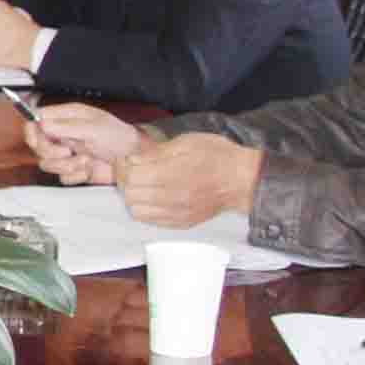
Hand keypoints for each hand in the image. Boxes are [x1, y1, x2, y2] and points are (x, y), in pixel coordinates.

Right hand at [24, 102, 138, 183]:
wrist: (134, 160)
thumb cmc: (119, 137)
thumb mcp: (93, 128)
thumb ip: (66, 127)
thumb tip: (42, 124)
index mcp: (66, 117)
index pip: (36, 121)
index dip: (33, 131)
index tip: (39, 139)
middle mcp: (64, 134)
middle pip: (37, 144)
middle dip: (50, 152)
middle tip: (67, 151)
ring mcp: (68, 153)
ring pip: (47, 163)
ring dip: (66, 165)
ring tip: (85, 160)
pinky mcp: (74, 169)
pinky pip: (62, 177)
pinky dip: (76, 176)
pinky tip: (89, 169)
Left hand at [110, 134, 259, 228]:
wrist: (241, 180)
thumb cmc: (217, 156)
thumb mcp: (187, 141)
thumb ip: (157, 152)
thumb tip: (133, 158)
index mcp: (172, 174)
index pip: (130, 177)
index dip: (123, 167)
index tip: (127, 160)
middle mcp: (172, 198)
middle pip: (130, 195)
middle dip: (125, 181)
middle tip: (132, 171)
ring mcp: (177, 214)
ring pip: (137, 211)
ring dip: (134, 197)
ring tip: (142, 185)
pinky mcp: (182, 223)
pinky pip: (152, 221)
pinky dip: (146, 209)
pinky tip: (154, 196)